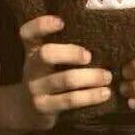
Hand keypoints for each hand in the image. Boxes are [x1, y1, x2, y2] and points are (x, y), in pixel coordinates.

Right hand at [19, 15, 112, 130]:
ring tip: (107, 76)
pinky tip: (104, 93)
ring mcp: (35, 88)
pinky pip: (69, 100)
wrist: (26, 112)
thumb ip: (62, 45)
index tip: (61, 22)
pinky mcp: (44, 107)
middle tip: (89, 56)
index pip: (28, 33)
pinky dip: (90, 96)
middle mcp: (31, 67)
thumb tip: (98, 29)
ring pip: (64, 80)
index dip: (41, 25)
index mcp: (32, 50)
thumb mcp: (47, 60)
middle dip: (71, 53)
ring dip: (90, 77)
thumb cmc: (47, 76)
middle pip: (46, 54)